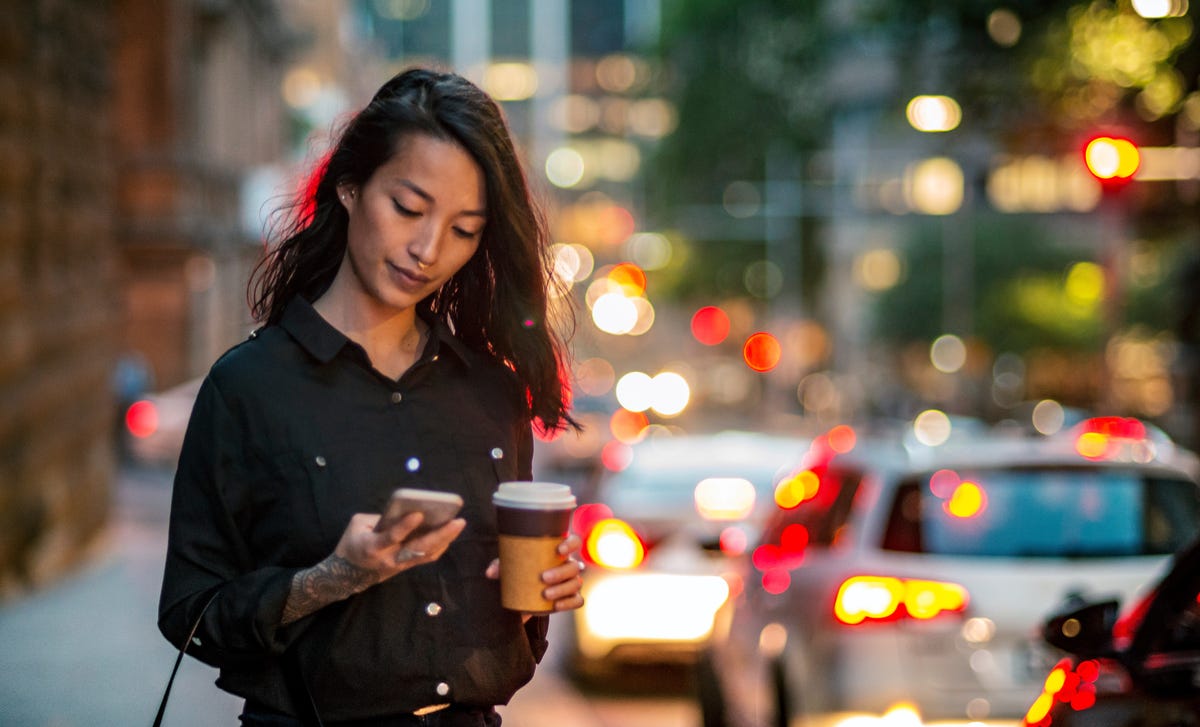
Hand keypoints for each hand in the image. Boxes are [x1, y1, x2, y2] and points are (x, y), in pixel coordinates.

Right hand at [336, 510, 466, 581]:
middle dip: (440, 535)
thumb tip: (407, 509)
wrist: (347, 575)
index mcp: (373, 547)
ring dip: (444, 540)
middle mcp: (389, 558)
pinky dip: (440, 545)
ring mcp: (400, 565)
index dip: (404, 527)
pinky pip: (426, 557)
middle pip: (418, 549)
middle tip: (458, 521)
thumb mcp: (358, 525)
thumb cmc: (351, 543)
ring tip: (458, 524)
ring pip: (427, 554)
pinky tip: (450, 534)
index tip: (418, 514)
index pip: (391, 537)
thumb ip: (380, 517)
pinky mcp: (406, 566)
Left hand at [486, 533, 585, 620]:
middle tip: (543, 578)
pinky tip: (556, 605)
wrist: (524, 594)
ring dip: (562, 589)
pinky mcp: (570, 598)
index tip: (558, 549)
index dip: (571, 544)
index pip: (575, 542)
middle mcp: (569, 565)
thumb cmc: (521, 571)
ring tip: (545, 594)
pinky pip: (577, 601)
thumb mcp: (511, 567)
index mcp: (559, 551)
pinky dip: (568, 603)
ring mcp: (571, 582)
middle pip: (574, 566)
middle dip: (561, 572)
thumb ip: (500, 566)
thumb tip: (489, 573)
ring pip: (576, 584)